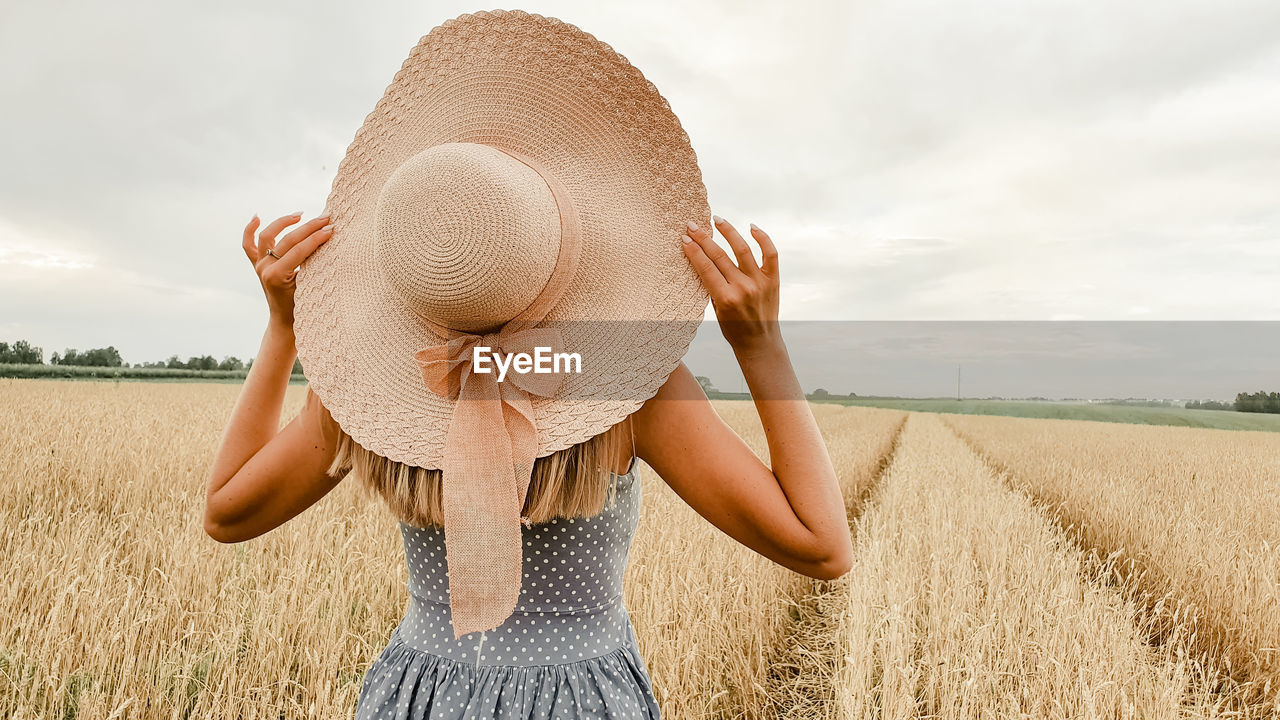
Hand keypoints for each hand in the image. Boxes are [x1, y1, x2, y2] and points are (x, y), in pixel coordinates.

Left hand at [242, 211, 333, 328]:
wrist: (285, 322)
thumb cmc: (302, 308)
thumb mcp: (310, 287)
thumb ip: (314, 265)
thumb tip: (326, 240)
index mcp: (277, 276)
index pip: (299, 250)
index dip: (316, 238)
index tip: (332, 228)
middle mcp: (264, 269)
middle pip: (287, 240)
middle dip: (309, 228)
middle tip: (326, 219)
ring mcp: (259, 266)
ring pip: (267, 237)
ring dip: (283, 223)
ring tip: (300, 215)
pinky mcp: (257, 265)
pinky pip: (249, 245)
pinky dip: (249, 230)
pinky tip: (257, 217)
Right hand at [681, 215, 780, 356]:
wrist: (760, 342)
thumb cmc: (733, 328)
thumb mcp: (716, 311)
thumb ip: (711, 287)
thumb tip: (702, 259)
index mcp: (725, 299)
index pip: (705, 268)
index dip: (693, 251)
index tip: (684, 238)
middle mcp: (743, 288)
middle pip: (719, 256)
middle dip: (703, 238)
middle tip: (692, 225)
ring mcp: (759, 282)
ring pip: (742, 249)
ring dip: (728, 231)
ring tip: (717, 219)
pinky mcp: (773, 279)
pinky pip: (770, 253)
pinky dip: (763, 238)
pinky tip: (752, 227)